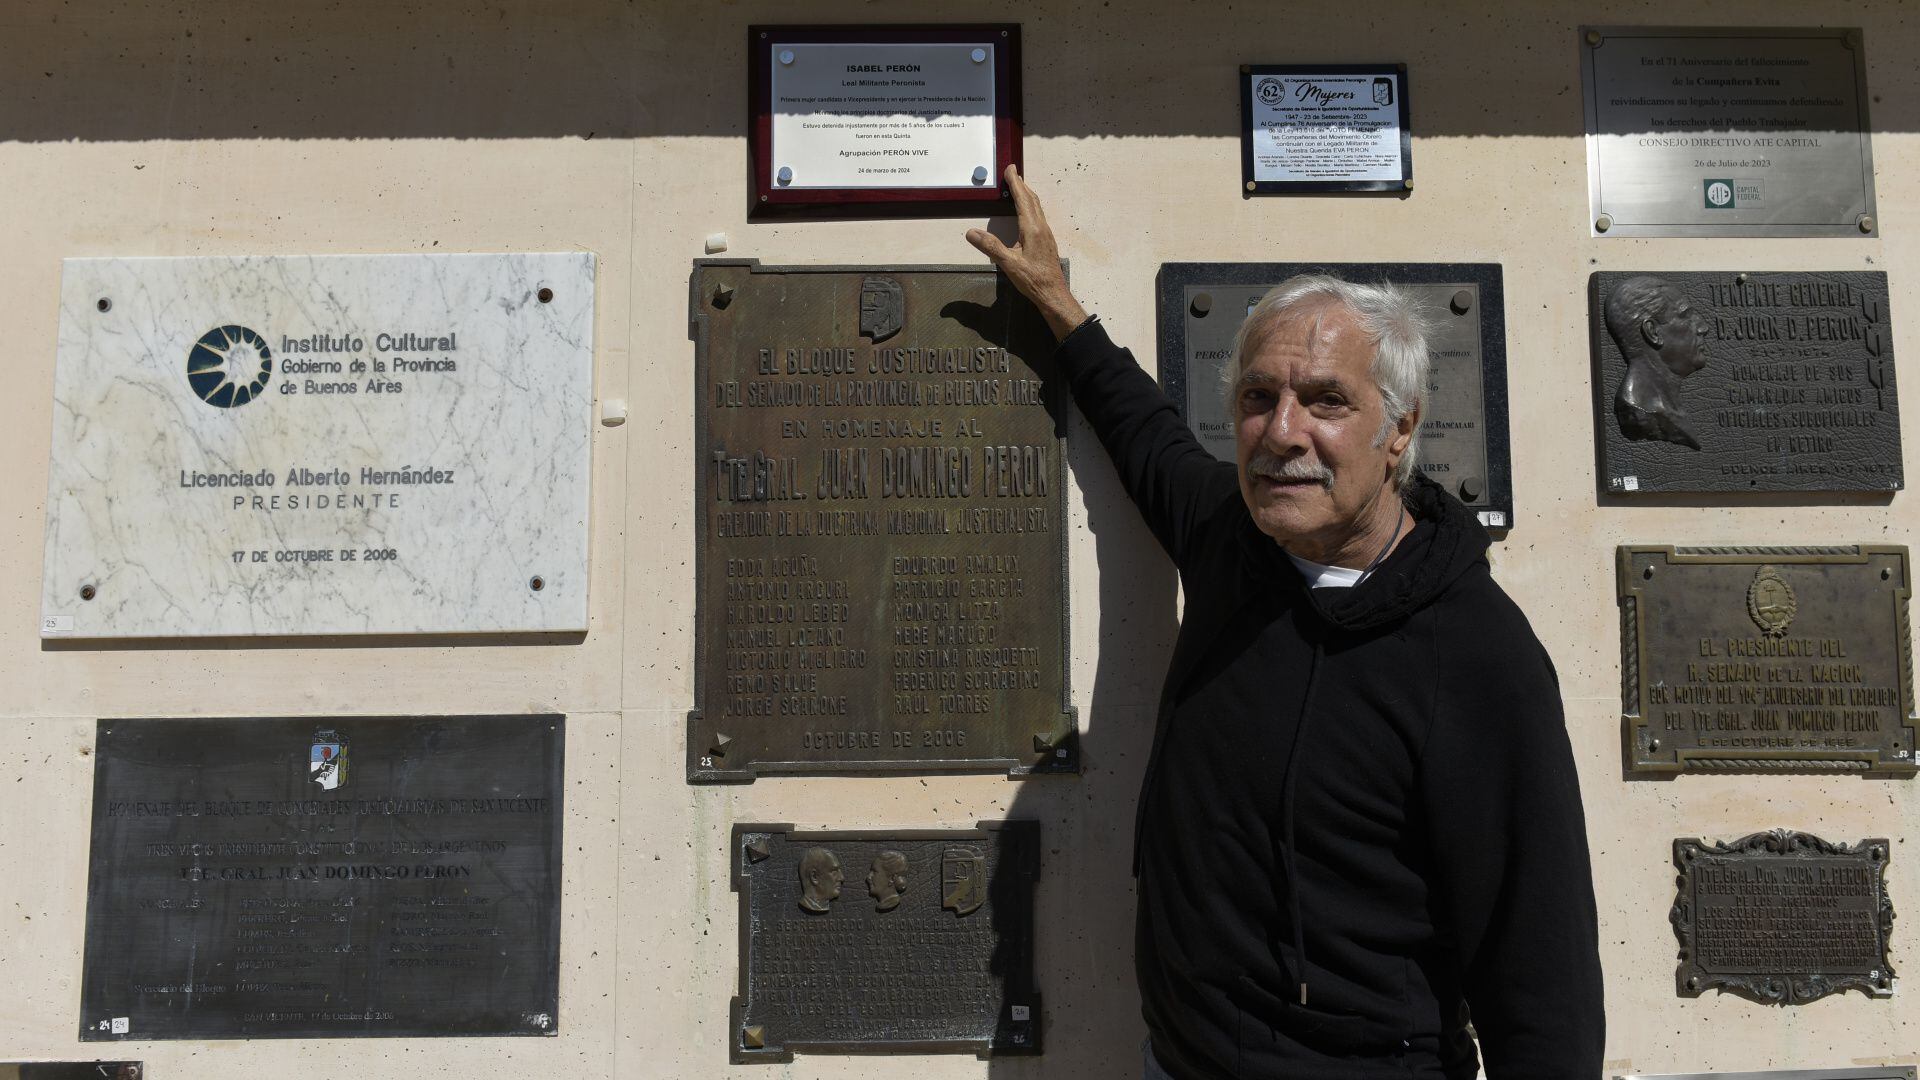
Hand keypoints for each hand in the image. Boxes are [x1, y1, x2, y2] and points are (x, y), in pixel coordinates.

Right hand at [966, 164, 1088, 340]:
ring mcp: (1046, 234)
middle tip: (1012, 172)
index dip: (1015, 183)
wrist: (1053, 294)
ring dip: (1027, 194)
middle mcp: (1041, 228)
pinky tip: (1026, 212)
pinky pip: (1038, 216)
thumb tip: (971, 233)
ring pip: (1037, 207)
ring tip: (1019, 187)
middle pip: (1032, 200)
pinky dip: (1030, 206)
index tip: (1010, 169)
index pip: (1022, 200)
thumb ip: (990, 247)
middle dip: (1021, 184)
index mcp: (1032, 229)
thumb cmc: (1033, 280)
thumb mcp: (1009, 264)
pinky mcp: (1046, 241)